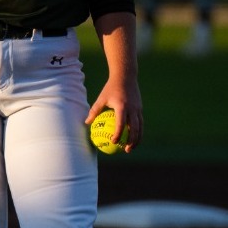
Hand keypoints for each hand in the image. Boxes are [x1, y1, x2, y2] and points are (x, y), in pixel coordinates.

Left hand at [86, 12, 142, 152]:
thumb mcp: (101, 98)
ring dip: (137, 139)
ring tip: (131, 148)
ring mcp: (138, 109)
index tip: (113, 142)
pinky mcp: (140, 109)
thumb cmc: (111, 88)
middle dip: (131, 141)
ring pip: (140, 127)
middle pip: (134, 128)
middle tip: (125, 150)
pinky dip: (138, 132)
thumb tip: (86, 122)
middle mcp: (132, 109)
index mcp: (122, 107)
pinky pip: (140, 123)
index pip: (121, 123)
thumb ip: (94, 110)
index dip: (118, 134)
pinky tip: (133, 138)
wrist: (126, 76)